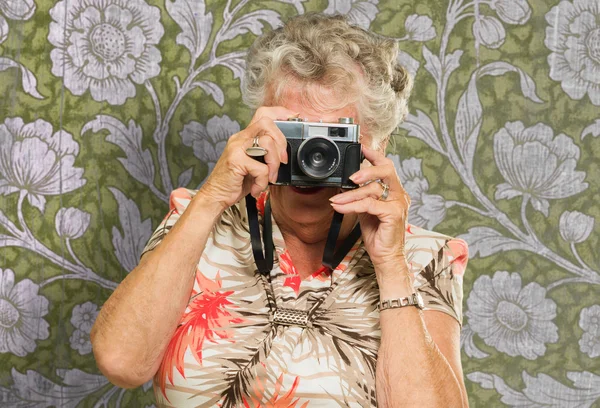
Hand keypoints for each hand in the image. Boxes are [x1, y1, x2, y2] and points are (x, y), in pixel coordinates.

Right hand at [197, 107, 297, 210]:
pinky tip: (256, 188)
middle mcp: (240, 138)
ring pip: (267, 143)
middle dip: (281, 141)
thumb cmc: (236, 182)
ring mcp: (236, 148)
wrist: (216, 196)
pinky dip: (263, 182)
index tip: (293, 117)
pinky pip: (261, 168)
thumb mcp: (254, 164)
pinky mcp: (236, 161)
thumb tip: (286, 154)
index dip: (280, 112)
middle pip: (267, 123)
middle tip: (282, 161)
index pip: (263, 114)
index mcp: (245, 137)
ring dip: (274, 164)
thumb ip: (266, 155)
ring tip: (268, 178)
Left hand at [329, 146, 410, 271]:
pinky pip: (369, 204)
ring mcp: (398, 204)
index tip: (361, 147)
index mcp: (394, 191)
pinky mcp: (393, 214)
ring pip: (373, 189)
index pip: (387, 166)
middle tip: (351, 176)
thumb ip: (361, 196)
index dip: (375, 155)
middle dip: (367, 169)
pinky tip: (340, 207)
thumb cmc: (377, 234)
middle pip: (387, 170)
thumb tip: (345, 185)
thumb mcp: (366, 210)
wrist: (385, 256)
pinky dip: (351, 205)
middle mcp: (399, 195)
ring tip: (336, 200)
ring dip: (350, 194)